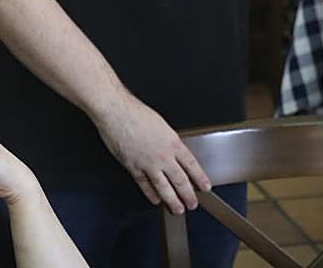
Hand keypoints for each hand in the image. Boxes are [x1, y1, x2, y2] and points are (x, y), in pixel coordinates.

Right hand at [92, 94, 210, 213]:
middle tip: (193, 204)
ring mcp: (148, 164)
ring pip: (164, 187)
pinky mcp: (133, 168)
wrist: (116, 112)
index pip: (191, 165)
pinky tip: (155, 200)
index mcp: (172, 142)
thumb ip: (168, 140)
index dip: (200, 178)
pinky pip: (145, 185)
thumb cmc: (135, 112)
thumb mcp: (161, 124)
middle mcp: (162, 156)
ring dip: (172, 200)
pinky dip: (151, 194)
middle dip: (188, 195)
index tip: (205, 187)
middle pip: (180, 180)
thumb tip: (173, 150)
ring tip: (178, 209)